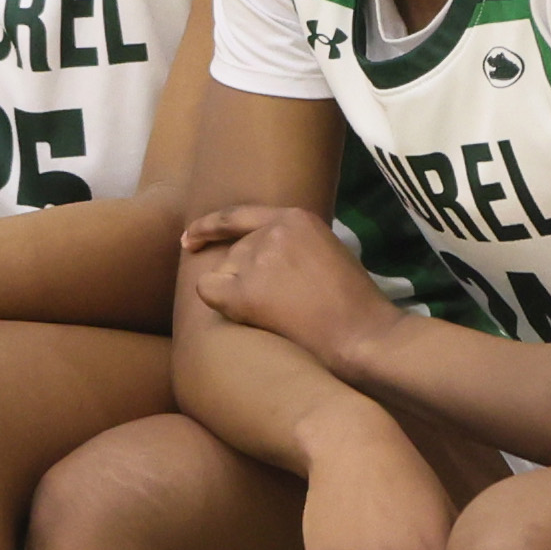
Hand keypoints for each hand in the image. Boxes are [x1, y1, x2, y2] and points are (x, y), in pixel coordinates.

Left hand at [187, 206, 400, 372]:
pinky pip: (209, 290)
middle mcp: (272, 231)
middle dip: (244, 277)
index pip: (239, 215)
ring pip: (224, 273)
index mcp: (295, 217)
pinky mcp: (245, 290)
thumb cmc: (353, 302)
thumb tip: (262, 256)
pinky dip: (218, 303)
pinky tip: (245, 315)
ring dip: (241, 294)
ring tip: (281, 314)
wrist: (361, 334)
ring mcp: (258, 258)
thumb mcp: (326, 250)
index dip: (209, 227)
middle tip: (277, 305)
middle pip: (235, 251)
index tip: (189, 239)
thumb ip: (293, 244)